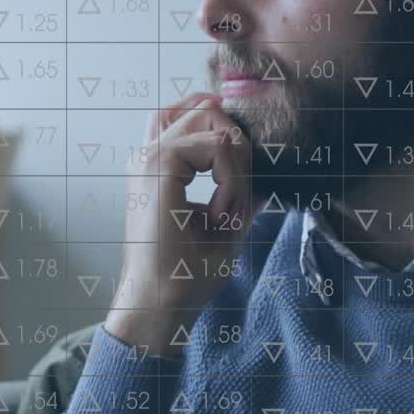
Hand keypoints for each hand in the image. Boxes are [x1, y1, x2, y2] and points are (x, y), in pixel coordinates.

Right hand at [107, 92, 259, 356]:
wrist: (161, 304)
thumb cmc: (185, 273)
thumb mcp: (224, 224)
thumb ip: (240, 192)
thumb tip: (266, 171)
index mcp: (155, 166)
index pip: (190, 114)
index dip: (224, 134)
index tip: (236, 184)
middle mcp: (147, 155)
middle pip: (203, 109)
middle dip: (237, 147)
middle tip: (237, 197)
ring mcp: (149, 157)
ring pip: (213, 122)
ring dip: (236, 169)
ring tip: (226, 210)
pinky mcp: (158, 165)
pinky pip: (217, 147)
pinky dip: (232, 181)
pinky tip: (220, 214)